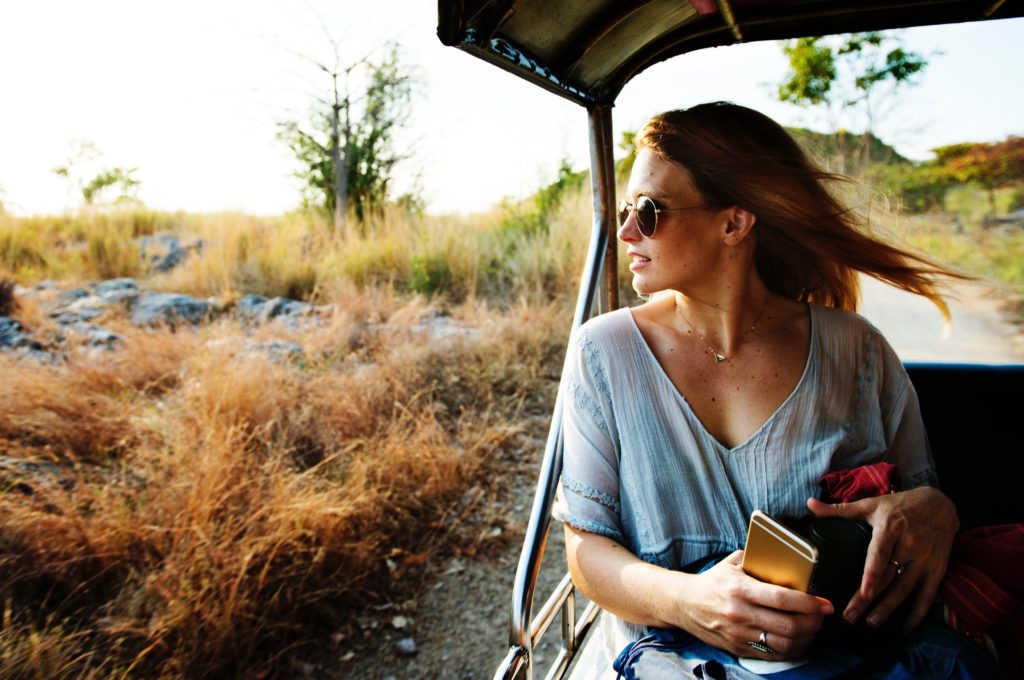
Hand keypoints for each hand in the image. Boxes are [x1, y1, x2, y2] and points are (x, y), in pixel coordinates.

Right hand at [674, 550, 832, 659]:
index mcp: (739, 588)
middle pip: (788, 624)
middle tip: (822, 616)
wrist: (684, 603)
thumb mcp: (733, 564)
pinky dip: (792, 650)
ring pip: (784, 644)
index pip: (781, 598)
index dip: (808, 602)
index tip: (823, 603)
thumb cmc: (713, 581)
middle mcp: (740, 613)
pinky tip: (799, 641)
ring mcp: (739, 633)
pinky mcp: (739, 647)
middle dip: (813, 622)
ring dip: (806, 638)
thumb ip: (759, 561)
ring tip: (813, 628)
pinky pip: (773, 655)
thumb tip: (789, 561)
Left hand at [807, 486, 957, 633]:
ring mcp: (925, 559)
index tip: (864, 593)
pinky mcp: (937, 569)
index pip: (879, 554)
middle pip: (888, 577)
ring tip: (871, 624)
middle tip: (851, 617)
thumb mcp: (871, 504)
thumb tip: (810, 504)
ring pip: (905, 589)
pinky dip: (917, 614)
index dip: (872, 575)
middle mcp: (909, 545)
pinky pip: (927, 595)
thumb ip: (840, 509)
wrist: (941, 505)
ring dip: (889, 609)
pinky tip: (904, 629)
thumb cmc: (900, 505)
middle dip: (869, 600)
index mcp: (890, 528)